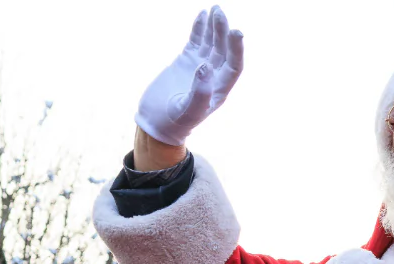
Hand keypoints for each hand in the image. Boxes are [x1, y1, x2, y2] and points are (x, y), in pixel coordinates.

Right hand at [134, 6, 243, 148]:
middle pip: (223, 50)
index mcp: (219, 89)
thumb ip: (199, 93)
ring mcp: (199, 67)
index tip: (236, 32)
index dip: (237, 49)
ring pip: (211, 43)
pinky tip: (202, 15)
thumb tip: (206, 66)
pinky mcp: (185, 61)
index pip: (234, 65)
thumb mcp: (187, 112)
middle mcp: (213, 76)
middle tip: (219, 12)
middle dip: (223, 31)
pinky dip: (199, 29)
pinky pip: (195, 42)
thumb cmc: (174, 123)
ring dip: (214, 27)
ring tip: (215, 9)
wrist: (156, 123)